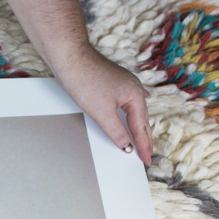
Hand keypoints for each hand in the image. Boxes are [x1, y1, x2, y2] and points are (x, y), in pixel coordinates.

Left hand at [54, 46, 152, 164]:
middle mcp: (134, 88)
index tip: (147, 161)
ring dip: (138, 126)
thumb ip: (116, 131)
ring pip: (134, 110)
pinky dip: (130, 113)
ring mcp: (124, 84)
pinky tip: (133, 112)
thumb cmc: (85, 81)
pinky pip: (127, 103)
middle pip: (141, 118)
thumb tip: (127, 146)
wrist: (71, 58)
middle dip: (144, 138)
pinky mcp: (113, 82)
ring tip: (142, 140)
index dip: (144, 146)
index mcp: (135, 96)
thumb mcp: (101, 112)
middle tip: (147, 156)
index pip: (141, 127)